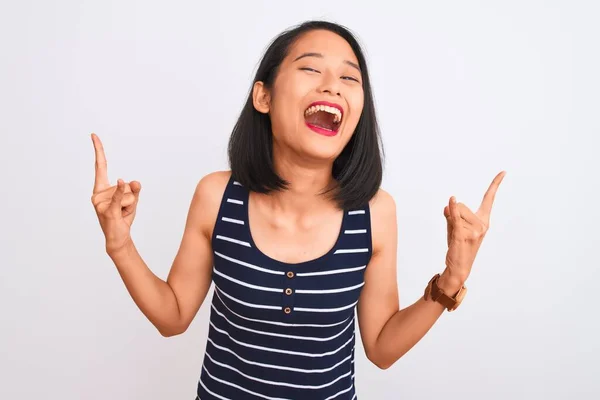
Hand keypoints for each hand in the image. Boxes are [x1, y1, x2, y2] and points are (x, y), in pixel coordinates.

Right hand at [90, 133, 141, 253]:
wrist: (118, 237)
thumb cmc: (122, 217)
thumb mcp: (132, 200)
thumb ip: (134, 189)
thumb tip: (135, 182)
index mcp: (101, 188)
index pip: (100, 165)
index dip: (98, 150)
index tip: (94, 135)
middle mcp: (97, 193)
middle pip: (126, 185)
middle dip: (130, 198)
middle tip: (122, 209)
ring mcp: (100, 202)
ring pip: (128, 193)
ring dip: (130, 205)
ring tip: (121, 213)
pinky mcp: (107, 210)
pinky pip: (118, 197)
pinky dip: (121, 193)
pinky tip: (121, 184)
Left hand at [440, 171, 505, 290]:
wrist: (458, 267)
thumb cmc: (458, 245)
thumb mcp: (455, 227)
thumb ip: (452, 214)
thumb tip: (449, 204)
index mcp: (483, 220)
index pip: (489, 199)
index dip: (495, 184)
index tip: (503, 172)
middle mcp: (482, 224)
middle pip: (461, 205)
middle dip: (453, 214)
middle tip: (455, 231)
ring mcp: (474, 231)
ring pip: (455, 212)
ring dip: (449, 221)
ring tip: (454, 236)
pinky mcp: (463, 236)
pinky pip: (455, 218)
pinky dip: (452, 209)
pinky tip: (450, 200)